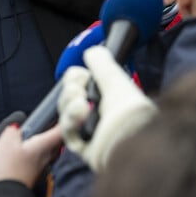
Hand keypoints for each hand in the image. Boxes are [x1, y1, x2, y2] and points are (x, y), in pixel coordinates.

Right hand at [0, 123, 62, 188]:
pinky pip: (39, 160)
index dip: (68, 120)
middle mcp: (45, 157)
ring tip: (42, 135)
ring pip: (49, 151)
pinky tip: (28, 152)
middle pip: (58, 141)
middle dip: (59, 132)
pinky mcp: (31, 175)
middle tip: (58, 122)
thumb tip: (16, 127)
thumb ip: (13, 131)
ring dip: (48, 143)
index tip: (73, 112)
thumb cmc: (7, 171)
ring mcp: (39, 168)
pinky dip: (38, 153)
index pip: (61, 130)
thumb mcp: (6, 143)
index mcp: (43, 145)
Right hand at [58, 45, 156, 171]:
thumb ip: (101, 62)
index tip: (82, 75)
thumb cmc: (128, 110)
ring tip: (82, 106)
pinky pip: (67, 131)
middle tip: (81, 92)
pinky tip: (81, 118)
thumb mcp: (115, 77)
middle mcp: (99, 111)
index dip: (76, 77)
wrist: (129, 138)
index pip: (80, 82)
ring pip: (66, 112)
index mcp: (107, 94)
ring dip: (70, 105)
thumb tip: (91, 51)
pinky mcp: (83, 146)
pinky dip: (71, 123)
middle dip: (72, 90)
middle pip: (69, 96)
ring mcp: (90, 129)